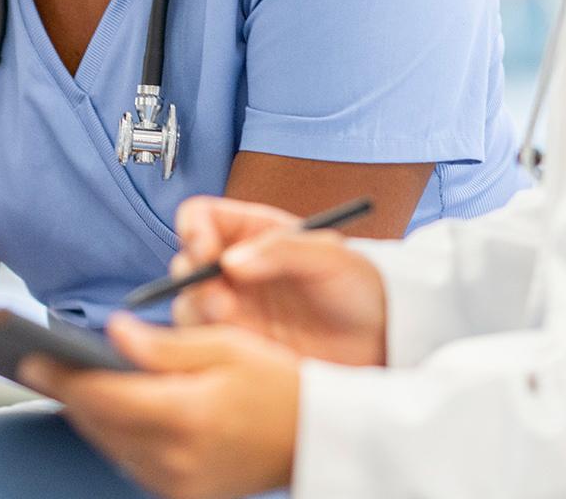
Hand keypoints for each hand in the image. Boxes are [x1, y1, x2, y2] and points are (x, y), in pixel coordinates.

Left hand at [21, 315, 299, 498]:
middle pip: (97, 425)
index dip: (62, 377)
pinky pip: (131, 463)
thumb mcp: (225, 347)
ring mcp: (177, 486)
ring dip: (91, 415)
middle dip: (69, 393)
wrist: (316, 438)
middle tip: (44, 363)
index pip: (102, 397)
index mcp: (186, 416)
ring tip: (71, 381)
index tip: (32, 357)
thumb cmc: (276, 382)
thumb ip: (162, 345)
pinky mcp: (181, 496)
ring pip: (110, 447)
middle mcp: (176, 460)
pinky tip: (114, 409)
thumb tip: (112, 333)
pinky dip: (117, 436)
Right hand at [170, 196, 388, 365]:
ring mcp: (233, 306)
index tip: (207, 251)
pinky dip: (209, 344)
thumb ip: (282, 250)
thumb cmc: (361, 288)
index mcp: (253, 232)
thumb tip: (230, 262)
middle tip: (223, 303)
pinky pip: (202, 342)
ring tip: (233, 326)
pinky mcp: (237, 344)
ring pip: (187, 304)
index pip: (201, 217)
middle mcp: (234, 267)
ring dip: (198, 313)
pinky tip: (243, 349)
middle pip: (185, 263)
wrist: (380, 341)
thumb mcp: (331, 257)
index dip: (194, 230)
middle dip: (193, 281)